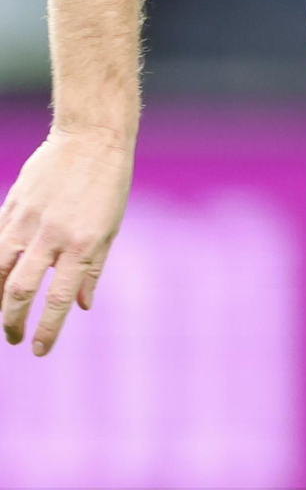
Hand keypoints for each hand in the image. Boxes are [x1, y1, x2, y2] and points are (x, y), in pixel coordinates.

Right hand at [0, 126, 134, 355]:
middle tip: (13, 339)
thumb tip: (82, 306)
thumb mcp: (111, 227)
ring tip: (0, 316)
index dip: (47, 328)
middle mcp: (51, 235)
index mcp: (82, 243)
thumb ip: (93, 268)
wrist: (91, 138)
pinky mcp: (11, 206)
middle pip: (20, 289)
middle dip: (12, 321)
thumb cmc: (108, 184)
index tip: (38, 351)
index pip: (60, 297)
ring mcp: (27, 220)